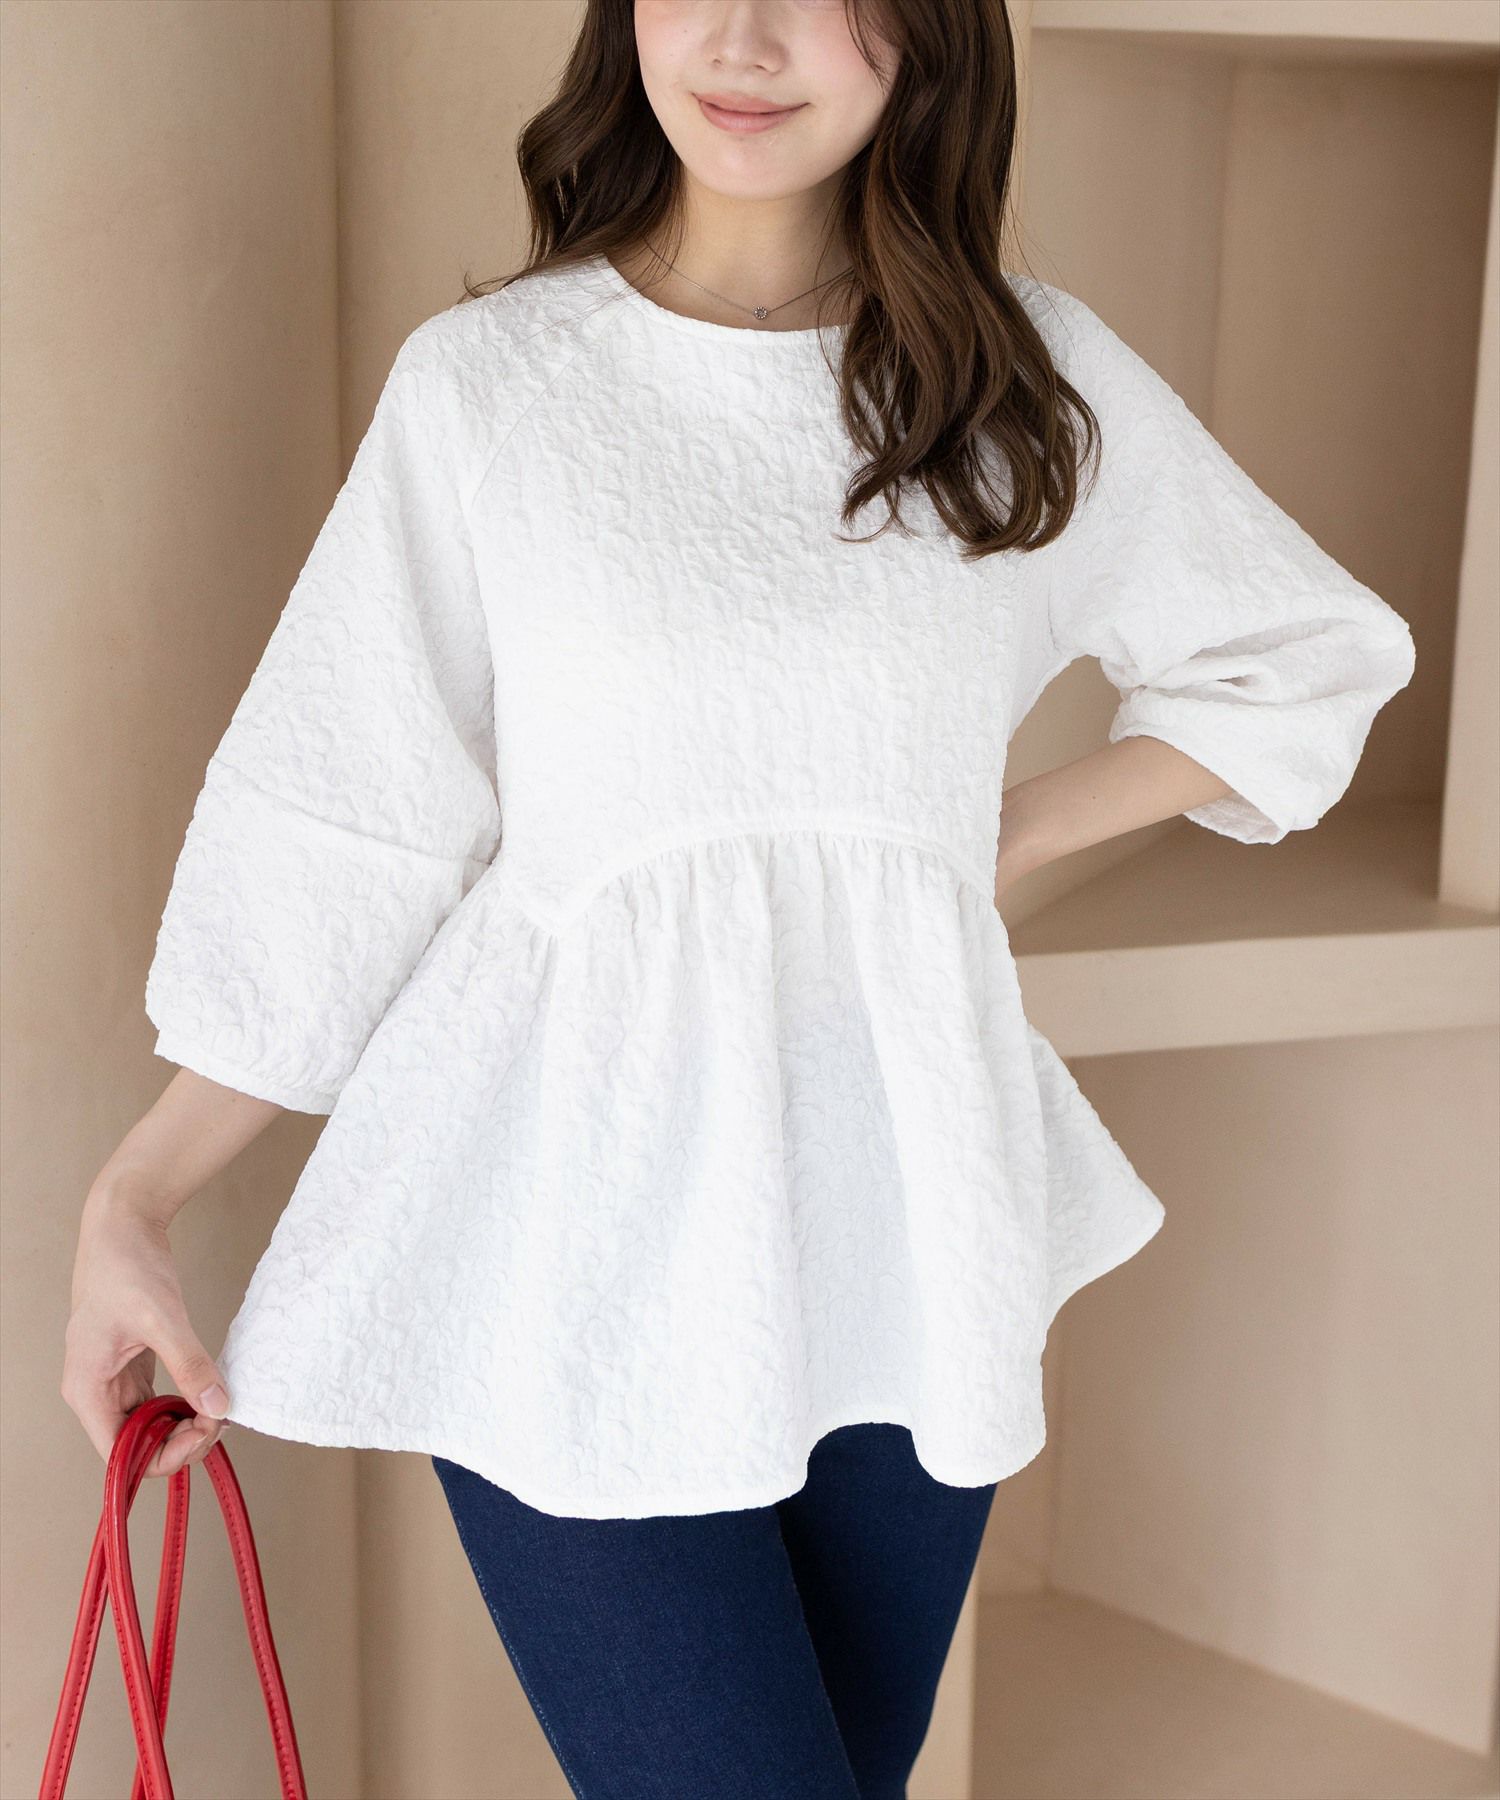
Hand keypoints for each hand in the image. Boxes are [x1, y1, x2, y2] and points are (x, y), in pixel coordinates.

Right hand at [62, 1186, 230, 1478]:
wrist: (122, 1225)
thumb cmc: (126, 1266)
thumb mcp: (162, 1318)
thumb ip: (190, 1365)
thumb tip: (219, 1407)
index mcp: (87, 1390)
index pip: (121, 1456)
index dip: (165, 1456)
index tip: (207, 1429)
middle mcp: (95, 1392)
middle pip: (137, 1446)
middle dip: (182, 1441)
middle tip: (222, 1415)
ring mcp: (114, 1379)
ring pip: (149, 1427)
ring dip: (185, 1425)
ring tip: (221, 1406)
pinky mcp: (134, 1364)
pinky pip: (157, 1402)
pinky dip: (183, 1404)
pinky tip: (209, 1393)